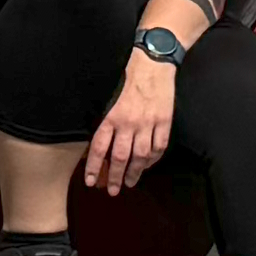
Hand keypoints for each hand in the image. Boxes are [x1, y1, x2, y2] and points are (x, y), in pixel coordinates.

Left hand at [84, 55, 178, 195]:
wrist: (153, 64)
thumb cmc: (127, 78)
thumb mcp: (109, 98)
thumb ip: (106, 121)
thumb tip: (99, 145)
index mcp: (111, 116)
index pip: (99, 147)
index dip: (93, 166)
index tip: (90, 181)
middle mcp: (129, 123)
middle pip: (120, 157)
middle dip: (115, 177)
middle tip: (112, 191)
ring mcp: (148, 124)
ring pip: (140, 156)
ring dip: (134, 172)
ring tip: (129, 183)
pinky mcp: (165, 122)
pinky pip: (159, 148)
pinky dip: (153, 160)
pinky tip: (147, 165)